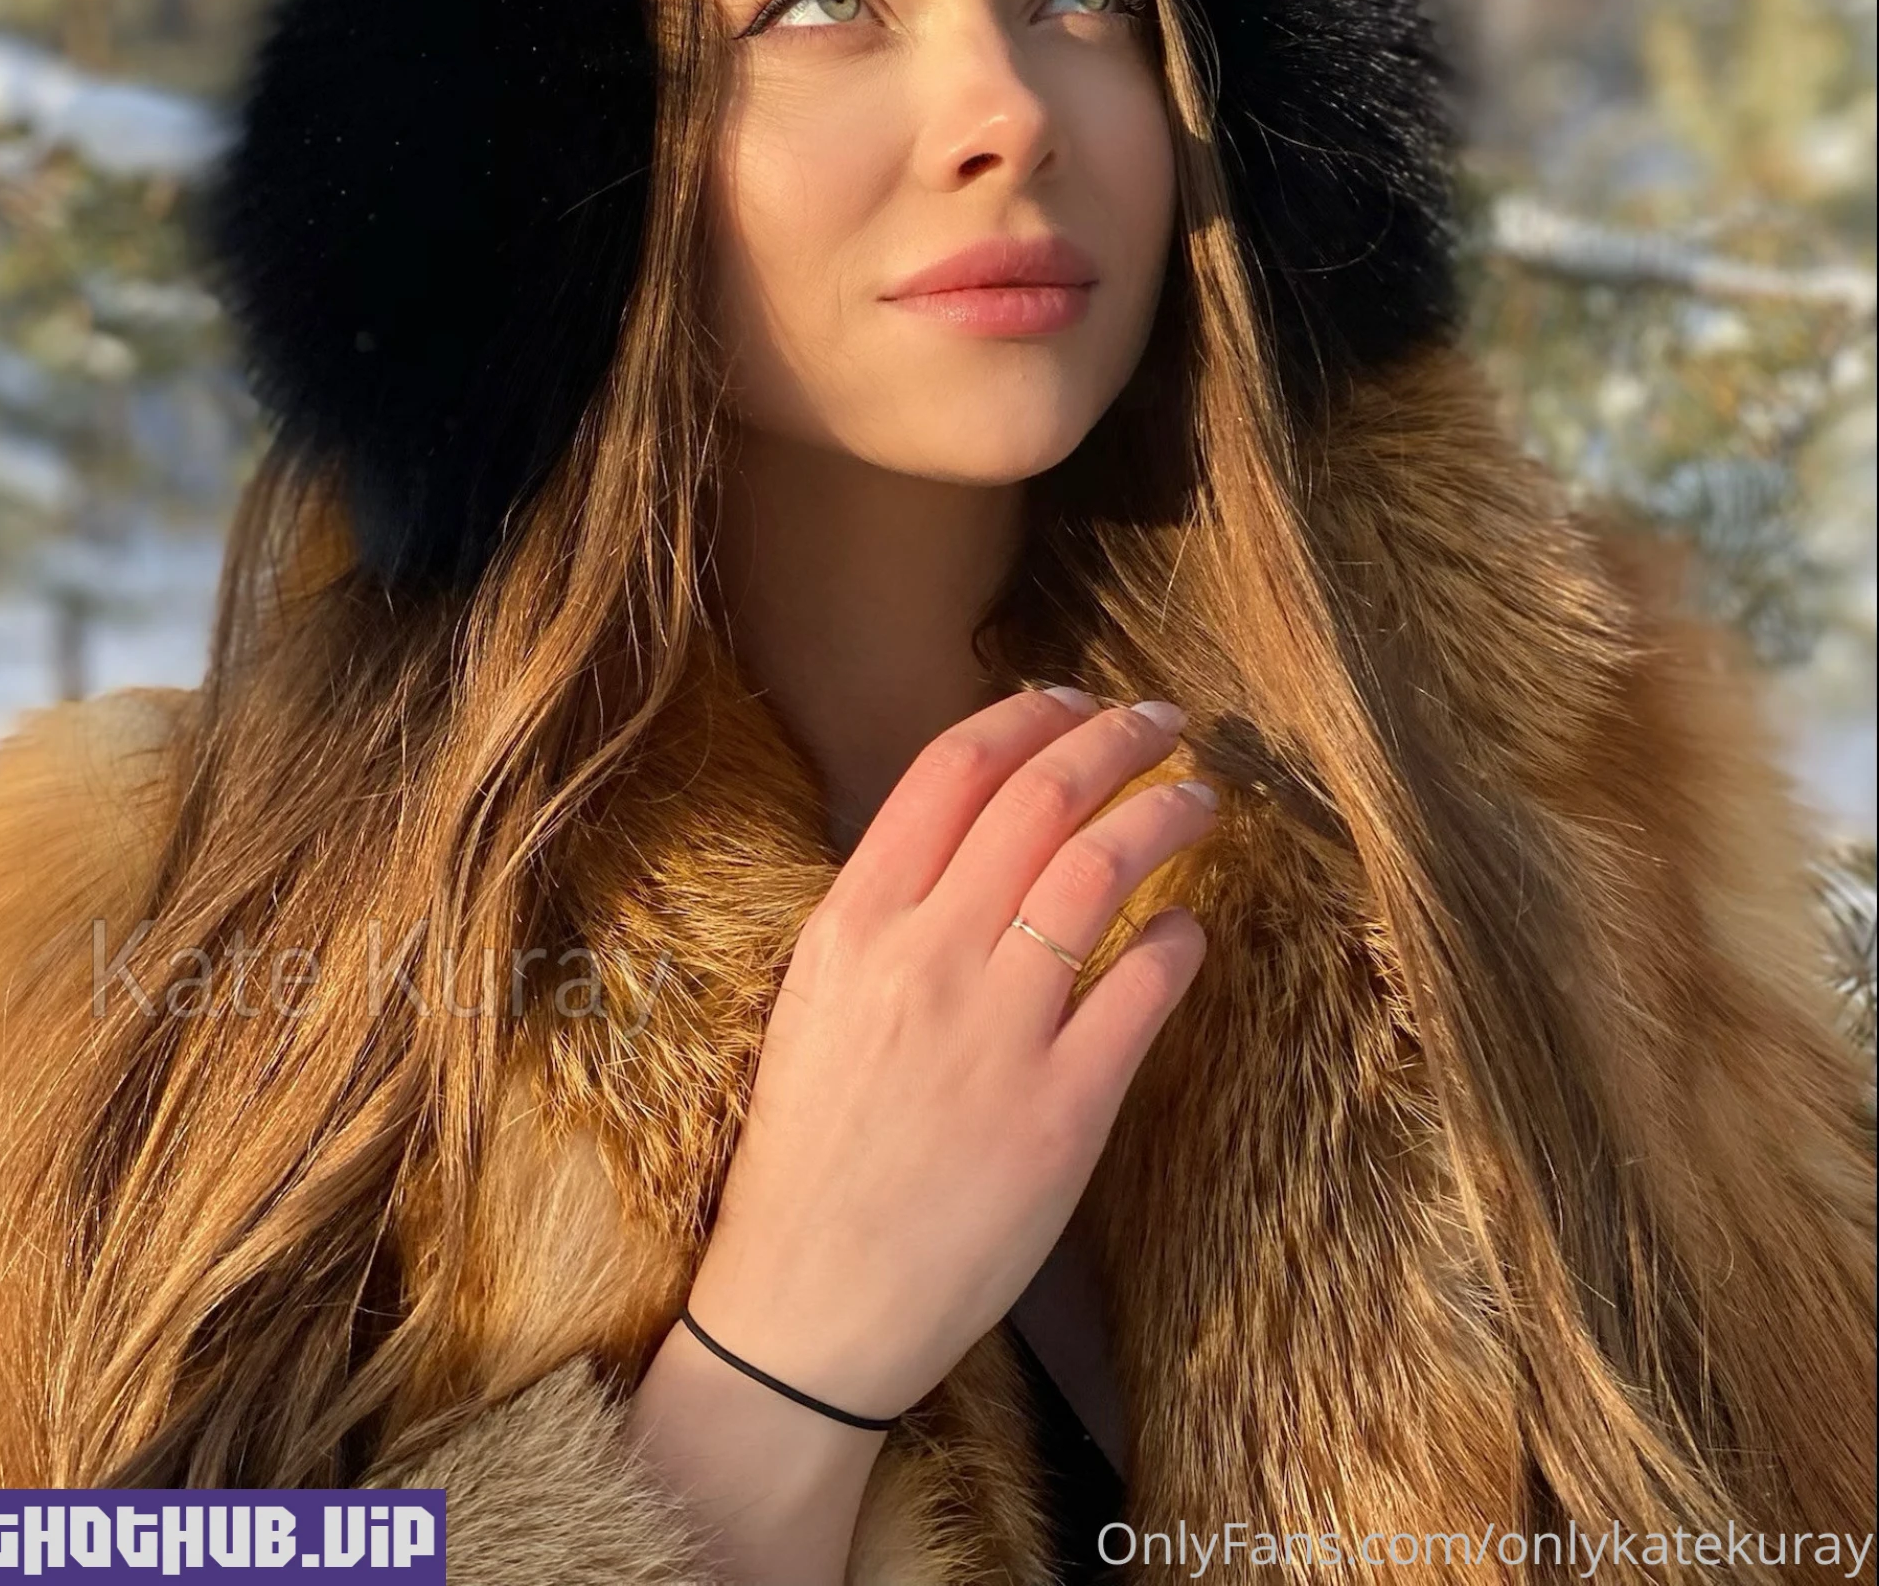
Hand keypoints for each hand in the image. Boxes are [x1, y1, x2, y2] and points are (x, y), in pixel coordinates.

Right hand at [679, 684, 1214, 1421]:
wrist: (808, 1304)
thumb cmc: (811, 1149)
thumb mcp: (818, 997)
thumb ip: (891, 909)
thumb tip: (982, 822)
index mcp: (855, 923)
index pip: (953, 769)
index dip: (1029, 718)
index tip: (1077, 701)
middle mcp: (925, 958)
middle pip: (1040, 800)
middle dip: (1114, 740)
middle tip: (1163, 722)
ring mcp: (997, 1033)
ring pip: (1101, 872)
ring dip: (1164, 816)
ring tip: (1198, 801)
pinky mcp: (1061, 1113)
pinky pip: (1142, 991)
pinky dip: (1180, 941)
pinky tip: (1192, 930)